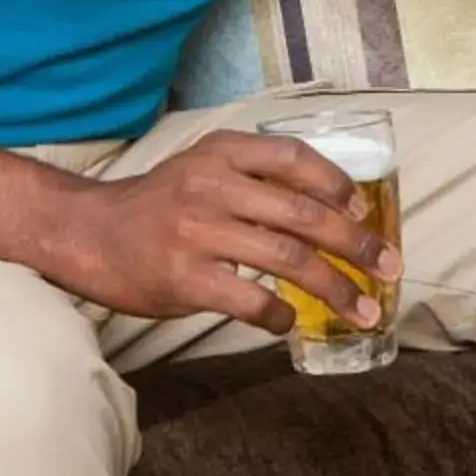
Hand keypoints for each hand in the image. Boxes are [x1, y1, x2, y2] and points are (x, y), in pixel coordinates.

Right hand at [45, 132, 397, 332]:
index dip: (337, 184)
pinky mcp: (183, 278)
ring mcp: (197, 232)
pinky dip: (280, 315)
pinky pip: (250, 300)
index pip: (294, 158)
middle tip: (389, 268)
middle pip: (304, 215)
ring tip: (362, 310)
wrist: (85, 233)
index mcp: (221, 153)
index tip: (366, 210)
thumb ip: (254, 176)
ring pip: (288, 260)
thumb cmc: (156, 206)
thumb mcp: (202, 168)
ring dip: (335, 288)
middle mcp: (211, 186)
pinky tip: (290, 322)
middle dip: (357, 244)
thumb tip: (330, 204)